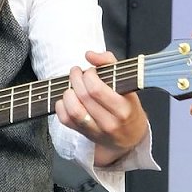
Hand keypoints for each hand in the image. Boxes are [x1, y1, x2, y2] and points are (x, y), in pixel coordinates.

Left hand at [55, 50, 148, 166]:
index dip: (89, 75)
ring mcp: (97, 131)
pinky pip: (66, 120)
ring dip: (67, 92)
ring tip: (71, 85)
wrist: (131, 137)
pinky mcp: (85, 135)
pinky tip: (67, 98)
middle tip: (76, 71)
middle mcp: (110, 122)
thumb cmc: (128, 105)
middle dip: (76, 78)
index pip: (97, 89)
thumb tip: (89, 54)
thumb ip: (109, 62)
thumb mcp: (126, 83)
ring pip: (74, 110)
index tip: (91, 71)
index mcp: (123, 108)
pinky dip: (61, 106)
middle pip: (84, 96)